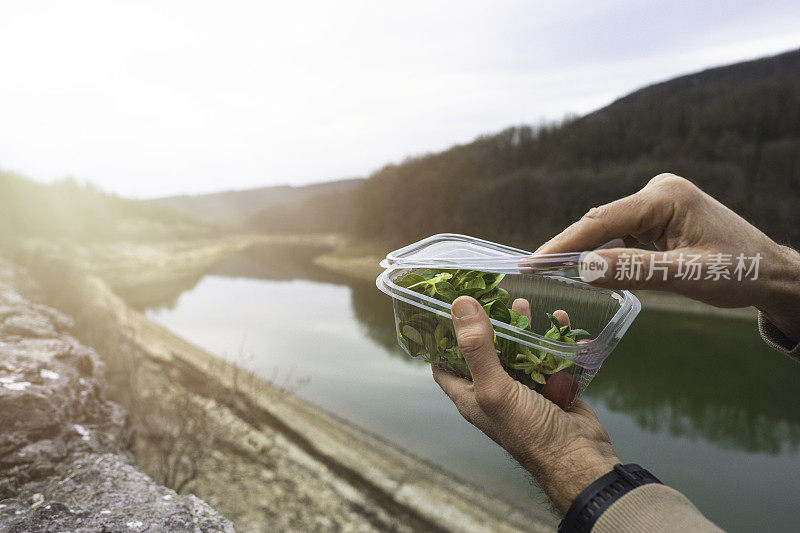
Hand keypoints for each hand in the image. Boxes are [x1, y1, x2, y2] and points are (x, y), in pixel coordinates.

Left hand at [432, 296, 618, 513]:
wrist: (578, 458)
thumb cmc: (529, 432)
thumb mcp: (495, 387)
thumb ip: (477, 347)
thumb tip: (460, 305)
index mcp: (471, 397)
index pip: (444, 365)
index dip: (439, 340)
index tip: (443, 309)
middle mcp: (494, 393)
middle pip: (485, 352)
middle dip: (488, 324)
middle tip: (491, 298)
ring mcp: (525, 390)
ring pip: (519, 351)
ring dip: (521, 327)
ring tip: (523, 303)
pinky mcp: (553, 388)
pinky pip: (550, 357)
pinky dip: (554, 338)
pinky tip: (559, 319)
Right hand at [536, 173, 799, 342]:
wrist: (770, 272)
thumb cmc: (739, 272)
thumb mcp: (688, 275)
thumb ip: (636, 270)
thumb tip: (583, 269)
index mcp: (666, 196)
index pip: (602, 220)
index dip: (563, 243)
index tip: (530, 261)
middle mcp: (658, 191)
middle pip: (600, 222)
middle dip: (567, 247)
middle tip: (532, 270)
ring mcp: (657, 202)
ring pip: (608, 229)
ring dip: (584, 251)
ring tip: (550, 271)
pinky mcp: (658, 217)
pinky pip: (621, 235)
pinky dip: (603, 253)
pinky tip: (587, 269)